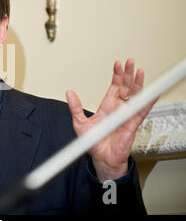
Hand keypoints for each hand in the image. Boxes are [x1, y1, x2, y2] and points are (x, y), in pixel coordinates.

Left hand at [66, 59, 157, 181]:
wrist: (101, 158)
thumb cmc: (93, 142)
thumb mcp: (79, 122)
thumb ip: (75, 107)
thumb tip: (69, 93)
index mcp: (107, 106)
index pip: (114, 86)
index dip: (117, 75)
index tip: (118, 64)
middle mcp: (118, 109)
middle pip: (126, 87)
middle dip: (128, 74)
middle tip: (130, 62)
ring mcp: (126, 115)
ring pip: (135, 96)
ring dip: (138, 83)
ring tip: (140, 71)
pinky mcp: (131, 124)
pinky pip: (142, 111)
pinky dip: (147, 102)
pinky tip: (152, 93)